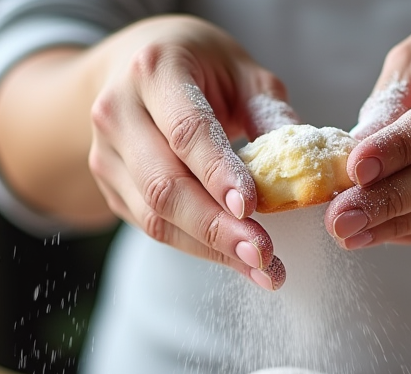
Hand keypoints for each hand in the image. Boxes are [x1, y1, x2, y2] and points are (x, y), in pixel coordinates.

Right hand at [87, 16, 299, 288]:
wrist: (131, 70)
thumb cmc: (198, 67)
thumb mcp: (241, 72)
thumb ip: (270, 115)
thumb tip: (305, 171)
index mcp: (154, 71)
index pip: (187, 131)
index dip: (218, 174)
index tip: (252, 208)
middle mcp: (118, 111)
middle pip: (164, 184)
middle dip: (216, 227)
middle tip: (263, 255)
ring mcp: (106, 153)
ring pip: (154, 215)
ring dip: (210, 248)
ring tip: (261, 269)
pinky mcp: (109, 187)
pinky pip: (152, 226)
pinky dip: (198, 248)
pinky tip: (236, 258)